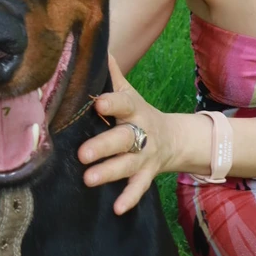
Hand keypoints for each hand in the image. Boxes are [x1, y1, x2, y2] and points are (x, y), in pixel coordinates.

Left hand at [78, 54, 173, 215]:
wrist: (173, 139)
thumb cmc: (139, 115)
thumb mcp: (129, 94)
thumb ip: (112, 76)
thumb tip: (96, 47)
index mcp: (134, 110)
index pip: (123, 103)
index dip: (112, 103)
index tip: (97, 102)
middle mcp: (141, 132)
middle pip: (123, 138)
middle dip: (104, 145)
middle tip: (82, 154)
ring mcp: (145, 155)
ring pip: (128, 164)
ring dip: (109, 172)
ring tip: (88, 179)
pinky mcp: (147, 174)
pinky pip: (139, 187)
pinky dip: (130, 198)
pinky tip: (117, 208)